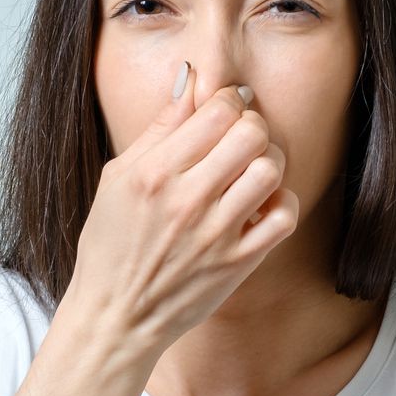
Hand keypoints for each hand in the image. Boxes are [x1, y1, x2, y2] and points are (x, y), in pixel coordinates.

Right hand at [66, 62, 298, 350]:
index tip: (226, 106)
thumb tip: (190, 79)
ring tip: (251, 167)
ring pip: (270, 169)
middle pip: (251, 133)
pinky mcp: (239, 262)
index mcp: (154, 173)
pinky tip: (261, 202)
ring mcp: (217, 234)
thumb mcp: (119, 176)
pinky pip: (284, 216)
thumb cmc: (111, 242)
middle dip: (252, 124)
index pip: (216, 111)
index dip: (228, 98)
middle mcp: (188, 200)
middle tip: (241, 134)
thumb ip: (160, 128)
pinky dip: (281, 202)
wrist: (116, 316)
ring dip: (268, 160)